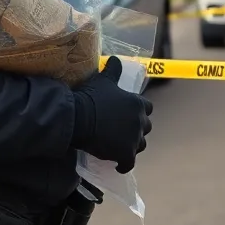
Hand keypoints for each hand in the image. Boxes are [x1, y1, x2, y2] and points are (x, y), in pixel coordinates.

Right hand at [71, 56, 152, 172]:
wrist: (78, 118)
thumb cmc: (90, 97)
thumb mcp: (103, 80)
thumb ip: (113, 70)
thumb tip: (116, 58)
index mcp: (138, 103)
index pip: (147, 108)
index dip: (138, 112)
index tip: (129, 115)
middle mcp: (140, 121)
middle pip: (145, 128)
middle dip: (136, 129)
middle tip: (123, 131)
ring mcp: (134, 139)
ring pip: (140, 145)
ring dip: (132, 146)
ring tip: (121, 147)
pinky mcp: (125, 154)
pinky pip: (129, 163)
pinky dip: (124, 165)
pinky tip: (118, 165)